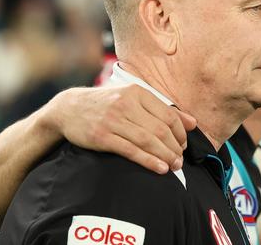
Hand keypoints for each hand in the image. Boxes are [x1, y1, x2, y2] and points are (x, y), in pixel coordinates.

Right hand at [41, 84, 196, 173]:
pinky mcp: (102, 136)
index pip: (168, 115)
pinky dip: (149, 161)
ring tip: (174, 166)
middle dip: (175, 148)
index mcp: (137, 93)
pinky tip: (159, 168)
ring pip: (148, 140)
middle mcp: (126, 104)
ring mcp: (113, 120)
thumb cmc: (107, 104)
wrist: (68, 108)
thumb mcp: (133, 99)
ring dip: (165, 156)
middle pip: (160, 129)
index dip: (180, 133)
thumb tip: (192, 123)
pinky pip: (131, 151)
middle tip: (180, 160)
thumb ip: (162, 109)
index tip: (183, 145)